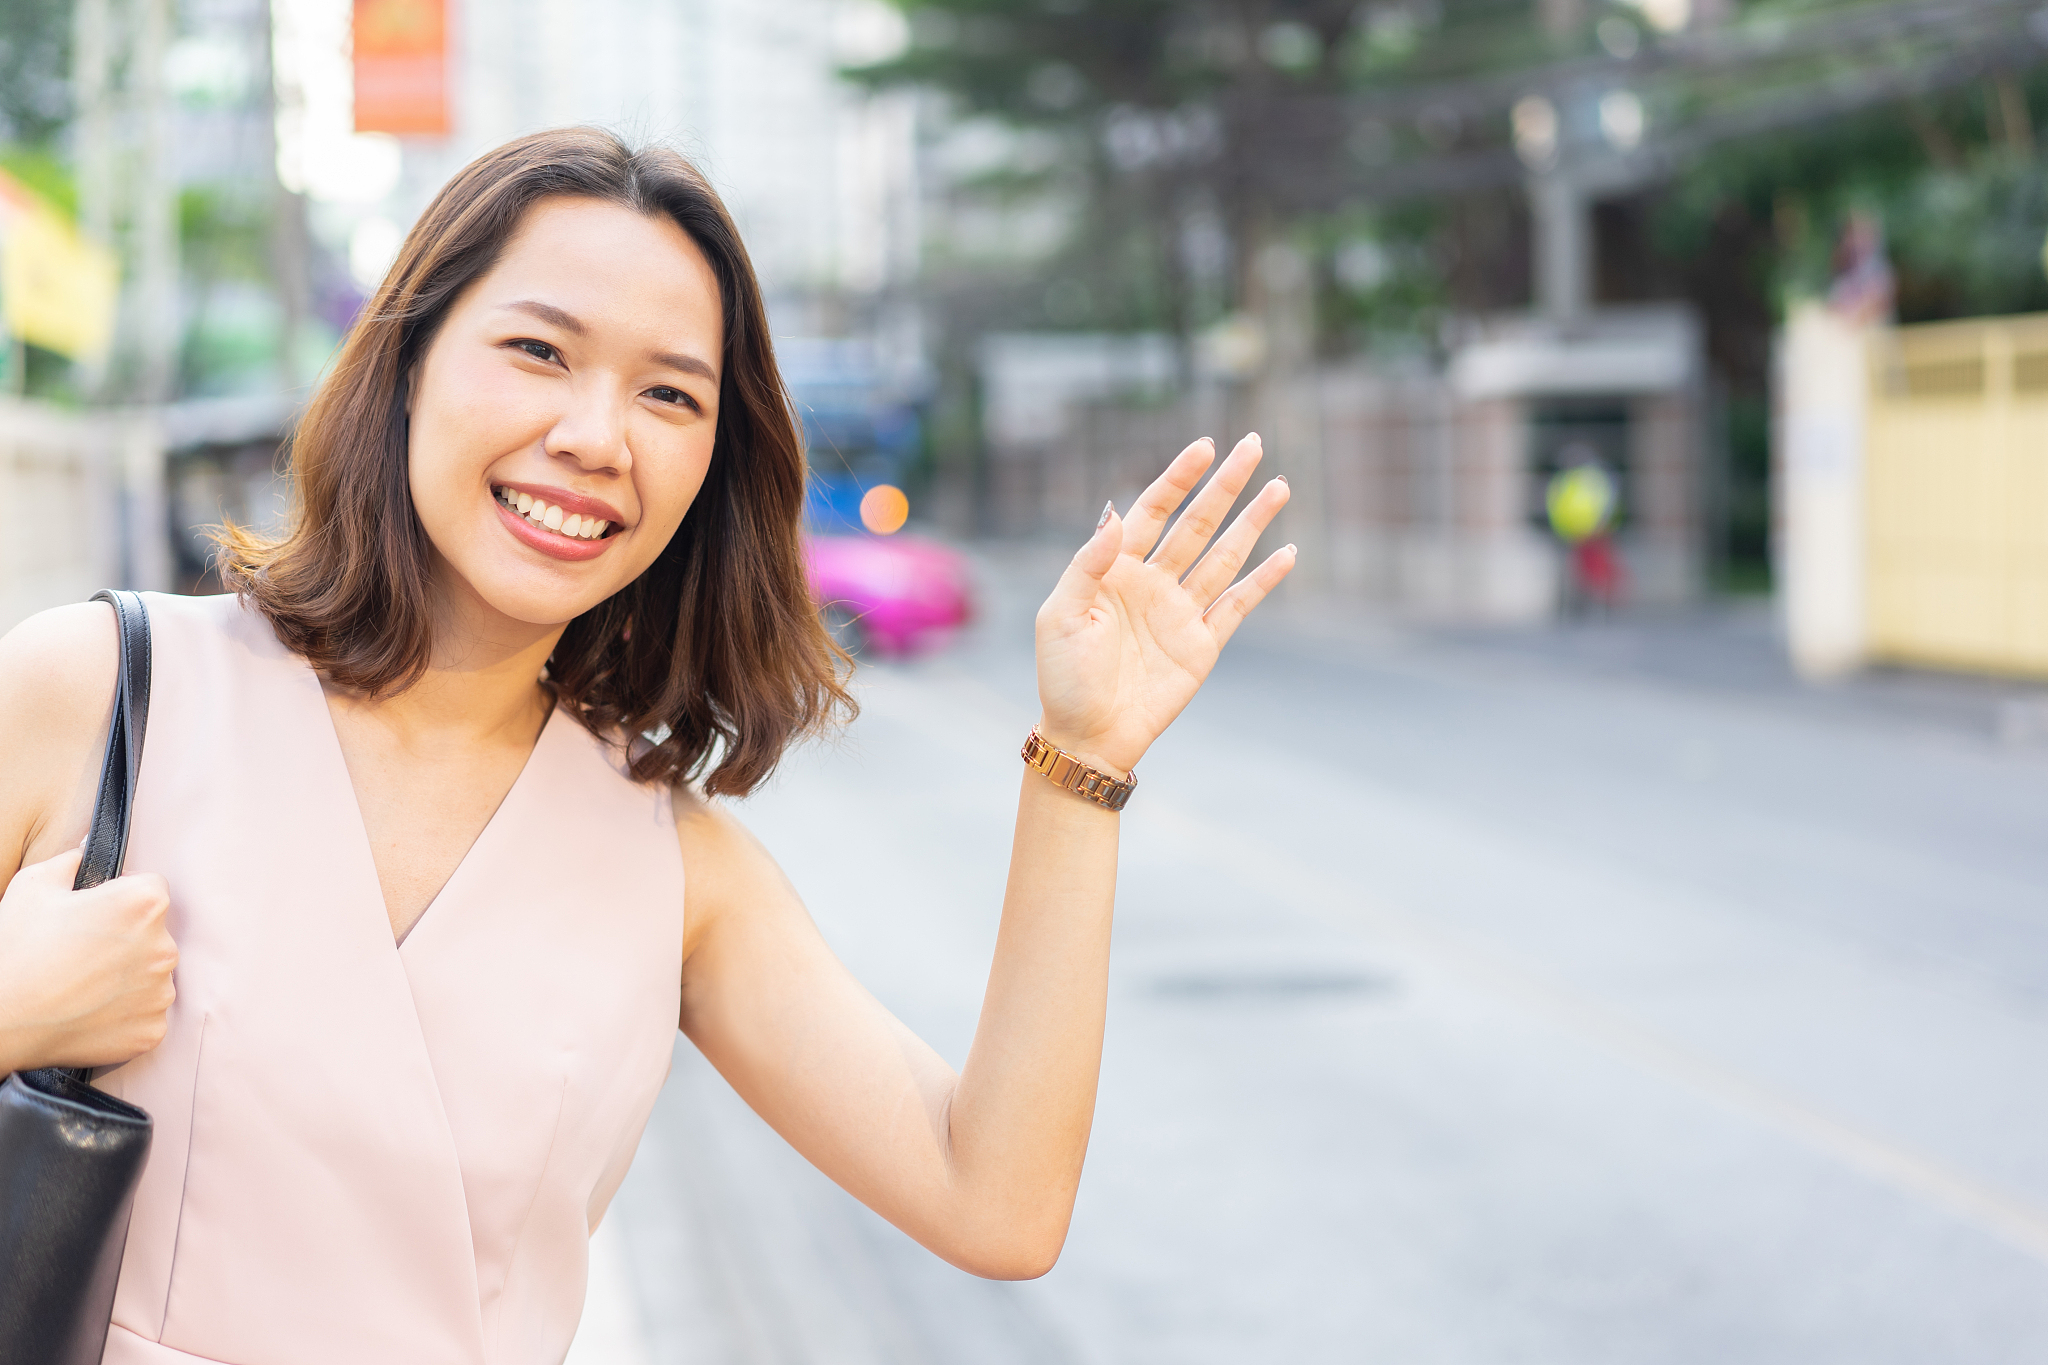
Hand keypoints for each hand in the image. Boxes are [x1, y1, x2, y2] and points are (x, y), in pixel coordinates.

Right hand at [0, 846, 176, 1072]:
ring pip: (152, 975)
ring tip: (82, 984)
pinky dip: (124, 1013)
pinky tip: (89, 1010)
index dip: (119, 897)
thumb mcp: (34, 884)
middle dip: (126, 937)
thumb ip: (72, 861)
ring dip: (128, 976)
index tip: (93, 914)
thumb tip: (86, 856)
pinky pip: (146, 1013)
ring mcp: (161, 993)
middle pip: (154, 933)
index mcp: (143, 903)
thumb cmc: (15, 949)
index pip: (150, 887)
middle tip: (81, 952)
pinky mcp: (152, 1031)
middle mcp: (165, 947)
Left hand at [1034, 433, 1293, 774]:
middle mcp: (1153, 583)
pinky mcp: (1203, 645)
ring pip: (1224, 555)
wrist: (1087, 736)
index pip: (1153, 510)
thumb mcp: (1063, 615)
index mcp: (1116, 570)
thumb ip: (1088, 564)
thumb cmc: (1063, 677)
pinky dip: (1262, 581)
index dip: (1178, 478)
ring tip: (1279, 486)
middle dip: (1224, 485)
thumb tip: (1114, 515)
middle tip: (1252, 444)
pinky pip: (1237, 605)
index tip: (1204, 448)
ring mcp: (1181, 612)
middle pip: (1196, 523)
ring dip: (1252, 522)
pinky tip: (1286, 554)